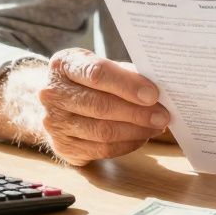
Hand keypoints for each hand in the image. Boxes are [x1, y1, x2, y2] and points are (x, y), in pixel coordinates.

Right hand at [38, 48, 169, 165]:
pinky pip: (102, 150)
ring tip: (157, 126)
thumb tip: (157, 89)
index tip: (153, 94)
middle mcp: (52, 94)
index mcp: (63, 65)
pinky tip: (142, 136)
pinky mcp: (63, 147)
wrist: (56, 101)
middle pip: (101, 106)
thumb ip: (124, 73)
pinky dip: (127, 144)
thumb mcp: (100, 65)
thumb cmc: (86, 80)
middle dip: (138, 112)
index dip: (128, 85)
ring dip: (136, 130)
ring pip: (102, 131)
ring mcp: (54, 123)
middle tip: (163, 115)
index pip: (97, 73)